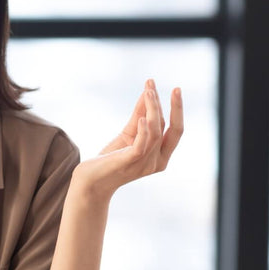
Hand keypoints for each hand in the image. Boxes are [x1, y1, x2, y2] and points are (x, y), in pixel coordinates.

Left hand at [71, 79, 183, 201]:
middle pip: (172, 131)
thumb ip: (139, 115)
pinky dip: (143, 130)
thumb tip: (148, 92)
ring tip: (149, 92)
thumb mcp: (128, 134)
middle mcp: (157, 162)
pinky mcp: (129, 163)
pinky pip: (141, 145)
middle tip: (176, 89)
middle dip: (176, 108)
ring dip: (153, 110)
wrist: (91, 181)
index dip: (177, 110)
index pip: (175, 131)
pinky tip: (141, 117)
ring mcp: (145, 164)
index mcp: (161, 156)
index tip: (176, 89)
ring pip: (156, 133)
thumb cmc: (110, 158)